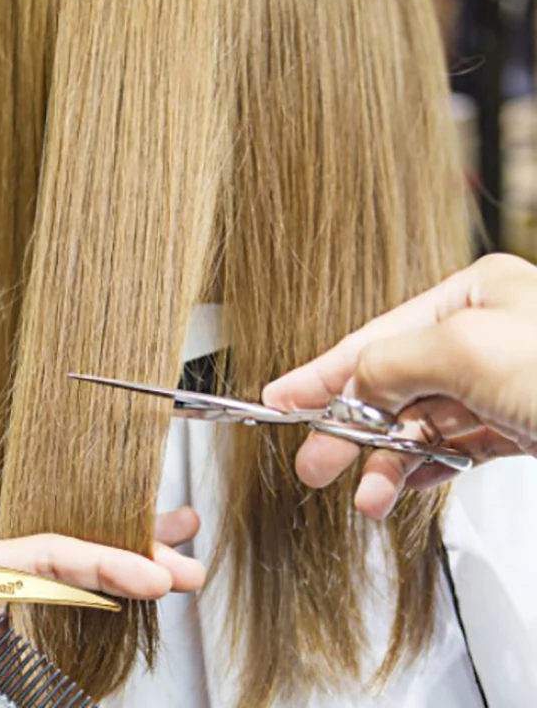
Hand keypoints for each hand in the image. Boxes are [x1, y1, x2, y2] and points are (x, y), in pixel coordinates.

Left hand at [0, 507, 203, 707]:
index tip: (151, 574)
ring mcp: (4, 630)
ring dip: (130, 574)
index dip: (104, 560)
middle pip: (73, 563)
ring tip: (176, 564)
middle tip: (184, 559)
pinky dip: (109, 609)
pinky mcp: (13, 665)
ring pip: (79, 590)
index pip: (47, 556)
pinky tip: (136, 596)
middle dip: (133, 554)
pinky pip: (70, 629)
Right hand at [262, 254, 536, 519]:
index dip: (322, 371)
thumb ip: (391, 359)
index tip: (280, 398)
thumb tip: (354, 380)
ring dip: (386, 460)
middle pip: (393, 383)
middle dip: (349, 426)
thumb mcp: (465, 349)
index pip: (376, 336)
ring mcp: (502, 384)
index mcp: (473, 297)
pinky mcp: (519, 428)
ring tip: (363, 495)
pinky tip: (399, 486)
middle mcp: (484, 336)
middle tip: (312, 462)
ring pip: (421, 423)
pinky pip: (454, 449)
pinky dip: (422, 469)